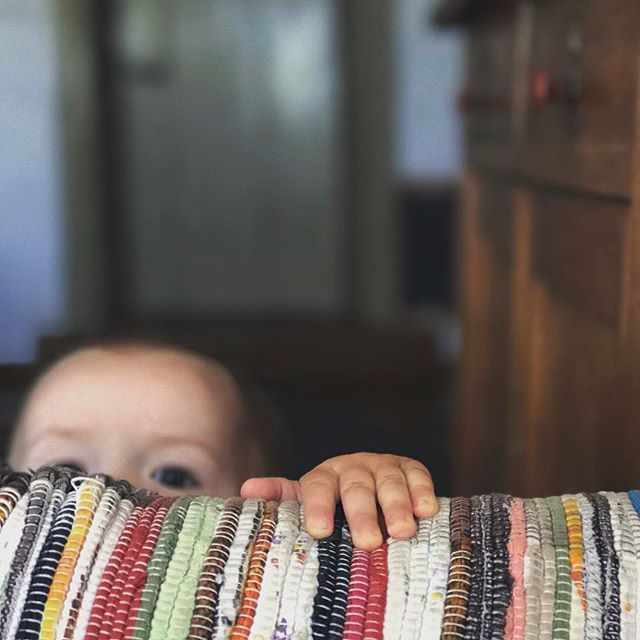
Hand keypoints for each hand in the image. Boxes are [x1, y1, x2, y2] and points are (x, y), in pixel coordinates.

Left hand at [241, 452, 437, 549]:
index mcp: (324, 476)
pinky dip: (422, 490)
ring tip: (402, 531)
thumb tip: (244, 491)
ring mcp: (383, 465)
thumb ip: (281, 497)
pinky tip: (426, 510)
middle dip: (362, 512)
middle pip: (356, 486)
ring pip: (389, 480)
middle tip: (368, 541)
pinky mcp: (410, 467)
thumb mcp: (306, 499)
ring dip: (396, 504)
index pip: (317, 486)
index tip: (320, 530)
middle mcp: (354, 467)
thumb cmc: (333, 501)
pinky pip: (418, 474)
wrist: (369, 481)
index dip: (318, 506)